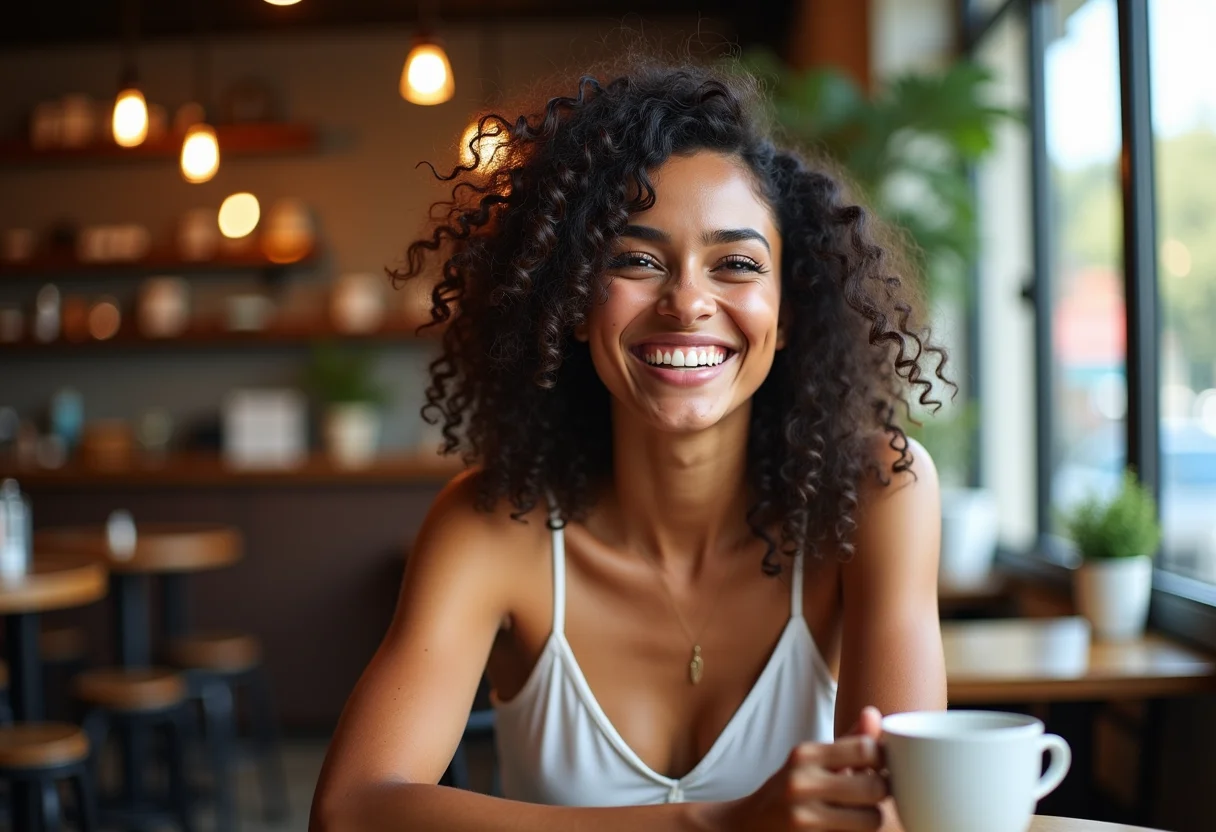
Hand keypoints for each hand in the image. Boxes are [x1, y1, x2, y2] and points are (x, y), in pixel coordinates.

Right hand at [713, 707, 887, 830]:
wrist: (746, 825)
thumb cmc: (787, 790)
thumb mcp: (810, 761)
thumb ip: (847, 742)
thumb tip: (874, 713)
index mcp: (805, 755)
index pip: (866, 749)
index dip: (885, 760)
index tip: (882, 767)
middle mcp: (801, 782)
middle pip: (875, 786)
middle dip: (883, 792)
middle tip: (875, 795)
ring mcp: (803, 817)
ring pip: (871, 819)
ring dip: (872, 818)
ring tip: (860, 814)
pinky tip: (844, 827)